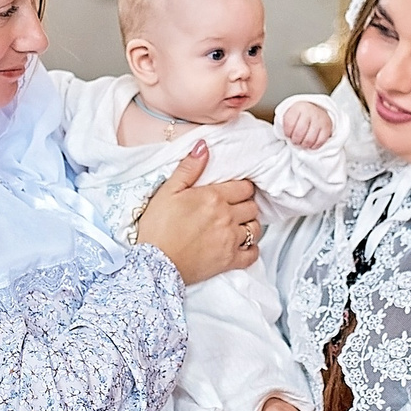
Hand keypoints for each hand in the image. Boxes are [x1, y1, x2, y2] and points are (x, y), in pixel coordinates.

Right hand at [134, 145, 260, 284]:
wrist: (154, 264)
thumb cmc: (158, 227)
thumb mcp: (167, 191)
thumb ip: (189, 168)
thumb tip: (204, 147)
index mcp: (213, 197)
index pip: (244, 187)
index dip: (241, 188)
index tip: (234, 191)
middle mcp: (226, 217)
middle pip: (252, 206)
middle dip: (246, 204)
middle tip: (235, 207)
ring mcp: (230, 239)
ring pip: (256, 228)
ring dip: (249, 225)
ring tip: (238, 225)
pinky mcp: (229, 260)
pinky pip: (253, 253)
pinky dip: (252, 249)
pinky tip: (243, 246)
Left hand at [278, 100, 334, 149]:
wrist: (317, 109)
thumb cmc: (300, 116)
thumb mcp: (291, 115)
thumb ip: (286, 124)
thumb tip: (287, 137)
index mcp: (298, 108)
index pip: (289, 124)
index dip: (287, 133)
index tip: (288, 134)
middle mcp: (310, 112)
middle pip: (299, 133)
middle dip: (295, 141)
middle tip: (295, 141)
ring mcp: (319, 120)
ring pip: (309, 140)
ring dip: (303, 145)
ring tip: (302, 143)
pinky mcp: (327, 128)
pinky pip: (319, 142)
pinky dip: (313, 146)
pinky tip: (310, 144)